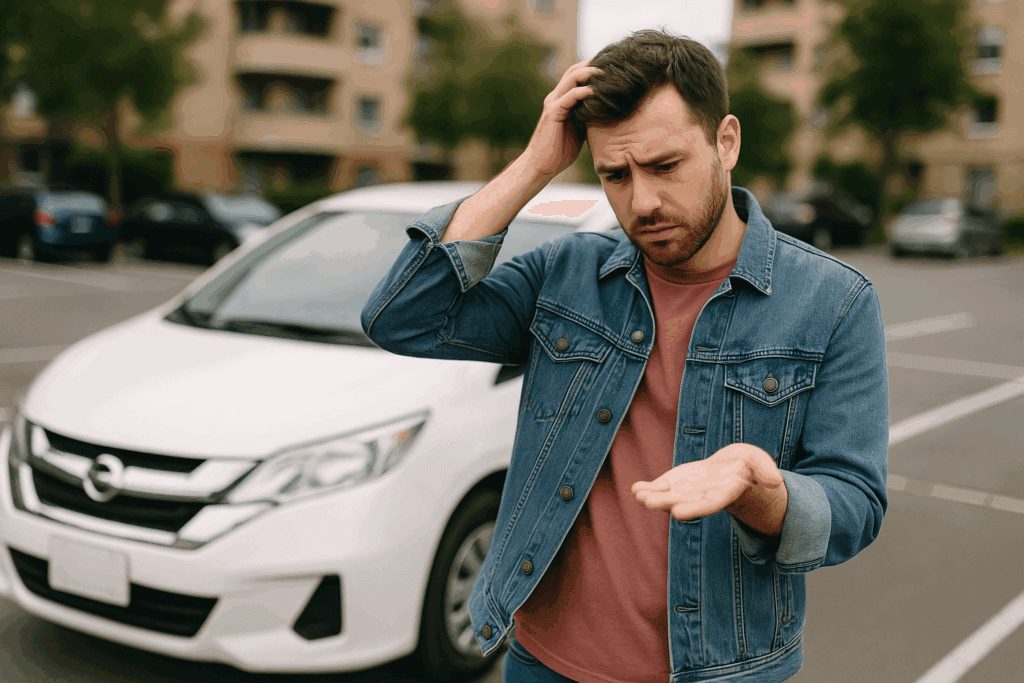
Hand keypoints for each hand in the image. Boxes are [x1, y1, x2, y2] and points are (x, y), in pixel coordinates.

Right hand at [522, 60, 600, 179]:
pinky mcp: (553, 112)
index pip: (576, 76)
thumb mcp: (579, 129)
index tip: (611, 69)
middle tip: (612, 65)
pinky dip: (583, 91)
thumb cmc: (560, 151)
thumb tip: (607, 111)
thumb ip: (587, 117)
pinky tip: (595, 91)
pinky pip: (569, 96)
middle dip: (593, 65)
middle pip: (574, 71)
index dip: (592, 69)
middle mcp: (556, 97)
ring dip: (589, 73)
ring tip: (606, 73)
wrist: (541, 166)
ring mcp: (553, 103)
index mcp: (562, 100)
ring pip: (572, 78)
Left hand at [631, 444, 787, 534]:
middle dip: (665, 503)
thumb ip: (765, 471)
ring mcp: (687, 491)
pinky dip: (648, 488)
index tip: (678, 512)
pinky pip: (660, 488)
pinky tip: (635, 488)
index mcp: (723, 493)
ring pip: (668, 497)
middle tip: (648, 502)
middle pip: (683, 502)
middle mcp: (702, 496)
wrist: (732, 469)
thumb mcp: (759, 463)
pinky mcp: (676, 483)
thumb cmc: (748, 467)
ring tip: (638, 494)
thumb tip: (774, 481)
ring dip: (652, 497)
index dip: (694, 507)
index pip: (709, 503)